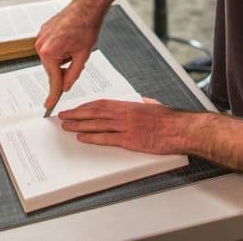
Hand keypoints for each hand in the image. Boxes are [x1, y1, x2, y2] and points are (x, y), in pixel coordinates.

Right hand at [35, 1, 103, 110]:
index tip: (49, 105)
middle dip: (64, 67)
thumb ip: (73, 74)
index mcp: (49, 52)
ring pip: (52, 58)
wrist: (87, 7)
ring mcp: (41, 37)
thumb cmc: (86, 26)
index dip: (53, 94)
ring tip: (75, 44)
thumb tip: (66, 86)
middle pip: (52, 68)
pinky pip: (51, 48)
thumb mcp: (83, 56)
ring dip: (64, 57)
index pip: (53, 79)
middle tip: (77, 55)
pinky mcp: (43, 32)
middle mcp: (41, 44)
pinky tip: (70, 39)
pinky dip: (61, 48)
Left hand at [58, 99, 186, 153]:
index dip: (86, 106)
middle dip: (76, 114)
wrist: (179, 129)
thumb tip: (139, 101)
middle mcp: (123, 114)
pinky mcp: (129, 141)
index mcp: (128, 105)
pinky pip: (106, 139)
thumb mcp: (153, 105)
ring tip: (67, 126)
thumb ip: (142, 103)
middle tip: (63, 116)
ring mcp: (125, 127)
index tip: (76, 108)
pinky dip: (92, 138)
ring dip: (79, 125)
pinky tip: (82, 138)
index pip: (101, 103)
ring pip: (96, 125)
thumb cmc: (169, 119)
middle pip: (94, 113)